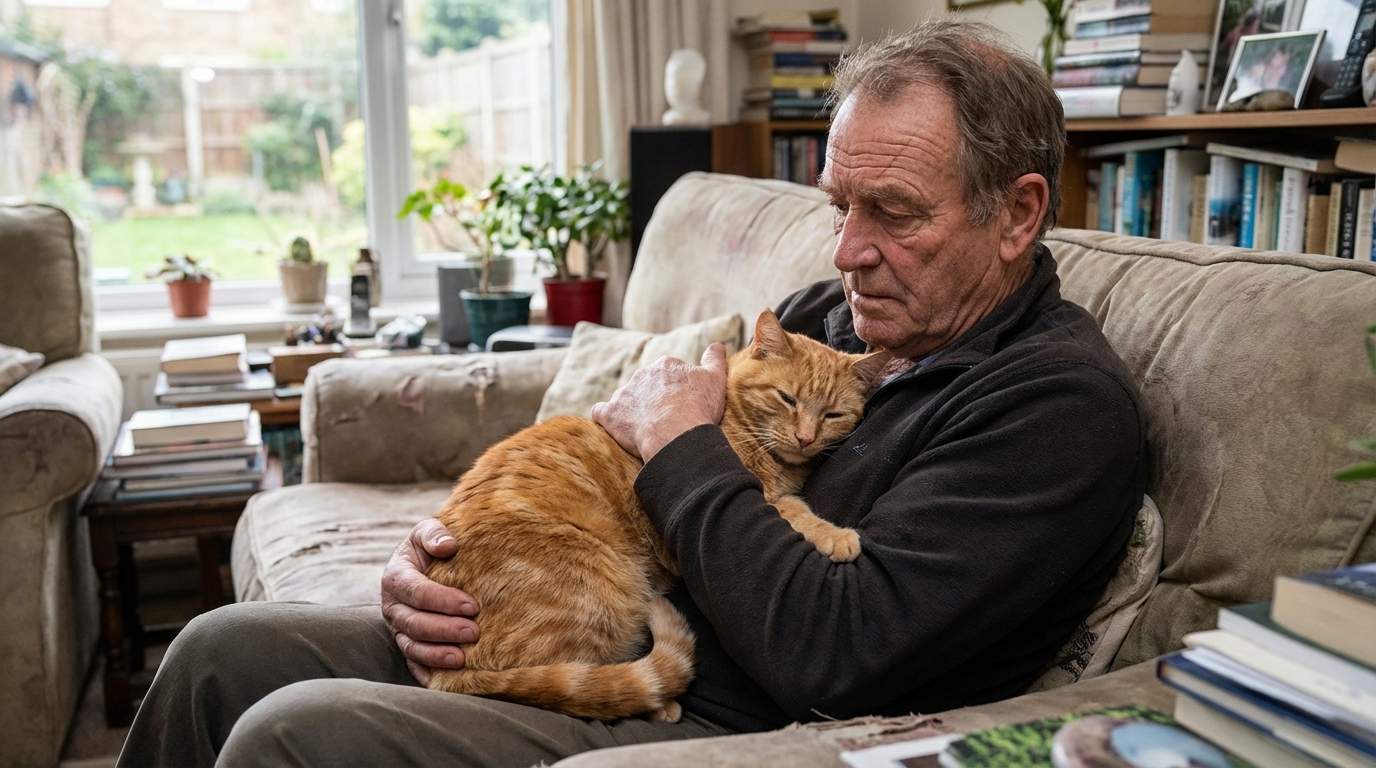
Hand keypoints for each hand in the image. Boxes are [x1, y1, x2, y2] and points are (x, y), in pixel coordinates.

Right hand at [380, 517, 479, 684]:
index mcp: (396, 577)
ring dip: (436, 655)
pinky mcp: (406, 643)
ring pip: (411, 646)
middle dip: (444, 630)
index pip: (416, 591)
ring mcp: (397, 628)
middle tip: (474, 632)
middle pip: (414, 623)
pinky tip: (446, 681)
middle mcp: (392, 606)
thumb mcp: (428, 531)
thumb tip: (448, 546)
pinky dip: (427, 672)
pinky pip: (413, 663)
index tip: (473, 606)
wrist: (424, 563)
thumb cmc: (430, 547)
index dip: (443, 600)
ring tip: (462, 659)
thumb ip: (434, 534)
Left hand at [591, 343, 727, 461]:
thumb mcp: (715, 379)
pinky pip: (601, 412)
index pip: (669, 374)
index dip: (677, 390)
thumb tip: (716, 345)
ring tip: (647, 429)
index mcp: (665, 365)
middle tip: (668, 420)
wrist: (677, 434)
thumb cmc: (698, 407)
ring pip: (626, 399)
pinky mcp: (610, 414)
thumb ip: (714, 359)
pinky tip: (613, 426)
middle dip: (654, 400)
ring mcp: (624, 394)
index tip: (684, 405)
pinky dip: (606, 418)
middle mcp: (642, 375)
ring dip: (632, 410)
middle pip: (646, 386)